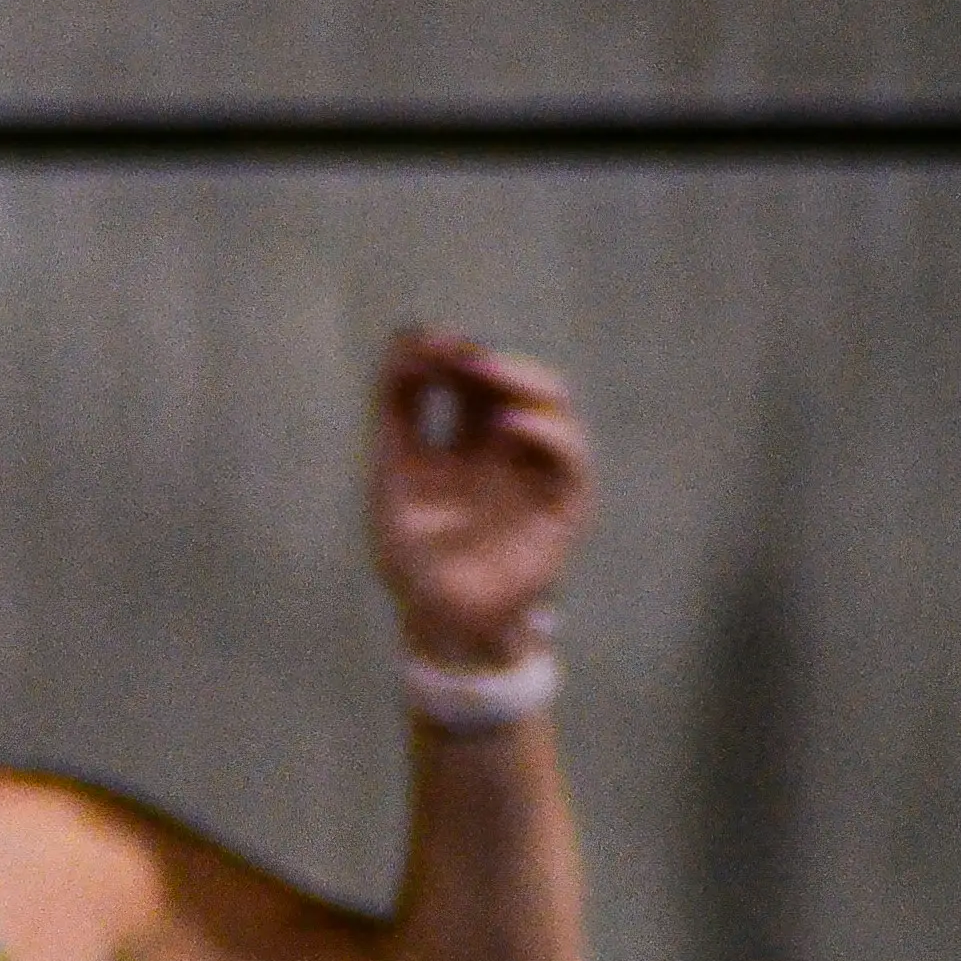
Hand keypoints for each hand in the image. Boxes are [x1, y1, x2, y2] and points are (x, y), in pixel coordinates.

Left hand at [370, 330, 589, 668]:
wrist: (439, 622)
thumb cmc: (414, 556)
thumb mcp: (392, 477)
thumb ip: (396, 413)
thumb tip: (402, 338)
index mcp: (464, 442)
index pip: (467, 380)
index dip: (449, 354)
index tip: (423, 338)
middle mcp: (506, 450)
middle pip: (513, 382)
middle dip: (485, 359)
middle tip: (454, 348)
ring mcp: (537, 472)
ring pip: (552, 405)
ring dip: (519, 379)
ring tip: (480, 368)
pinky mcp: (564, 502)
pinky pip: (569, 456)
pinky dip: (544, 432)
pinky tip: (507, 421)